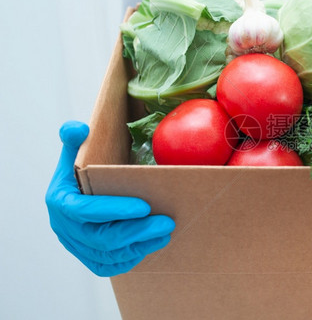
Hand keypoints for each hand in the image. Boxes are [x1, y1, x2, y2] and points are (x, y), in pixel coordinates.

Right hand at [46, 121, 175, 276]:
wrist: (71, 199)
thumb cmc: (77, 174)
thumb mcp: (72, 153)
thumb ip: (73, 139)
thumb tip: (77, 129)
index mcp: (60, 201)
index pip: (86, 210)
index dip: (115, 210)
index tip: (144, 205)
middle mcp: (65, 228)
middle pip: (103, 238)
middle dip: (138, 231)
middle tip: (167, 222)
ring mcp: (76, 246)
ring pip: (109, 255)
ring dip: (141, 245)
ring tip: (165, 232)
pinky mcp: (88, 258)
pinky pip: (108, 266)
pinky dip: (131, 258)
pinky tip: (151, 245)